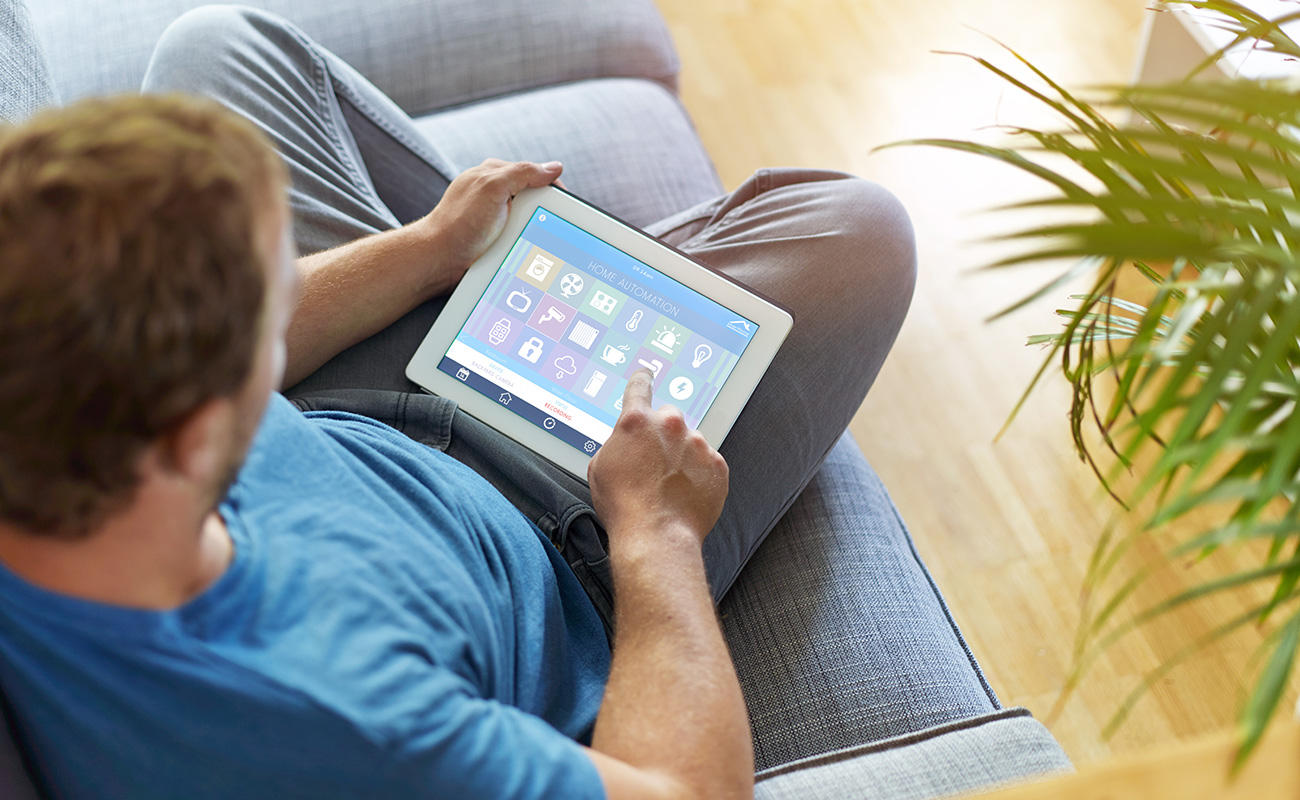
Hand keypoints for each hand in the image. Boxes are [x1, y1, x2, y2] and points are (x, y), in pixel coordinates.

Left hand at [420, 159, 563, 293]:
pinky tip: (523, 248)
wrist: (440, 260)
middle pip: (535, 199)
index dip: (550, 187)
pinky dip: (525, 242)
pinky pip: (520, 237)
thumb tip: (553, 168)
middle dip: (542, 211)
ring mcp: (496, 217)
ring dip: (533, 230)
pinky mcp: (495, 238)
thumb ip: (523, 173)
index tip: (562, 202)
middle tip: (539, 223)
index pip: (534, 174)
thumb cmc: (459, 224)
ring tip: (526, 239)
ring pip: (530, 220)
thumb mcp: (493, 188)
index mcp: (494, 175)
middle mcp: (495, 194)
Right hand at [588, 370, 728, 549]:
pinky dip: (699, 474)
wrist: (657, 536)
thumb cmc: (624, 507)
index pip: (639, 387)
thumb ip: (616, 444)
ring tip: (669, 487)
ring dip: (682, 457)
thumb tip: (625, 444)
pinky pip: (708, 463)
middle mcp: (669, 426)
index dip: (642, 379)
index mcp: (636, 422)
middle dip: (663, 435)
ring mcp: (697, 444)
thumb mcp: (601, 468)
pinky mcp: (717, 464)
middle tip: (654, 464)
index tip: (646, 373)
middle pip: (668, 418)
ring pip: (690, 442)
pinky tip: (685, 494)